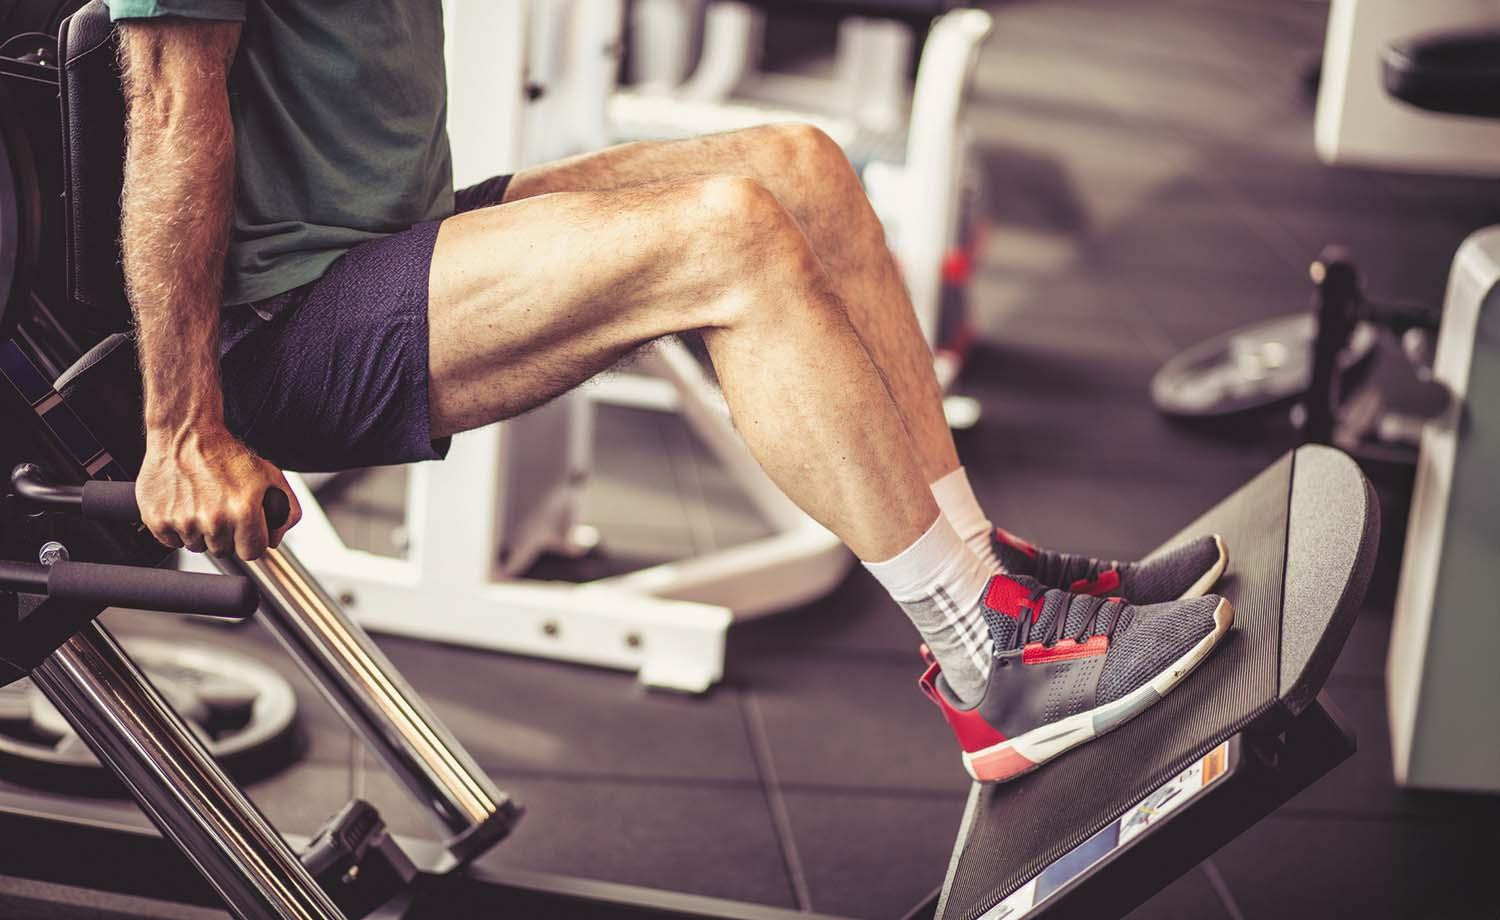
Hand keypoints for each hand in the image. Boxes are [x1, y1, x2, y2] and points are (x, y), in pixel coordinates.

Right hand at [137, 421, 301, 559]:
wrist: (186, 435)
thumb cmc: (226, 454)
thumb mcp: (270, 477)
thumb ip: (286, 511)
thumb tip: (276, 540)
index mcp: (243, 512)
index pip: (252, 552)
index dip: (251, 540)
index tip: (246, 529)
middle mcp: (213, 520)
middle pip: (224, 550)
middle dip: (227, 535)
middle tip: (221, 508)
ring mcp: (183, 522)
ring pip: (197, 546)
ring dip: (201, 531)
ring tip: (202, 502)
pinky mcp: (157, 519)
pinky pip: (171, 541)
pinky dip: (177, 528)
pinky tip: (184, 505)